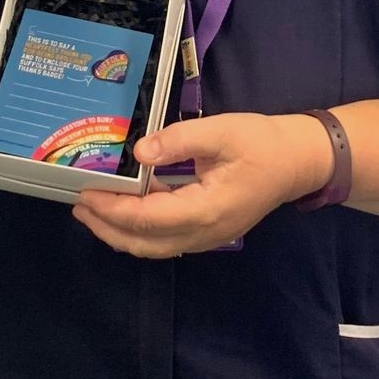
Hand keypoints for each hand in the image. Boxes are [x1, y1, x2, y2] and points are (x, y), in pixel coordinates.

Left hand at [71, 112, 331, 259]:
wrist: (299, 162)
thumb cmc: (264, 143)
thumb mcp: (222, 131)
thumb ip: (178, 140)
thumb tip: (140, 151)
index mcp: (206, 210)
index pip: (147, 218)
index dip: (112, 208)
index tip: (86, 193)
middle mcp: (204, 233)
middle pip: (144, 243)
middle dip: (106, 227)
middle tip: (79, 206)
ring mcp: (208, 238)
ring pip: (153, 247)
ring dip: (119, 233)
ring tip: (93, 212)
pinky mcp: (209, 232)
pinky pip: (166, 241)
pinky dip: (139, 232)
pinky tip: (125, 213)